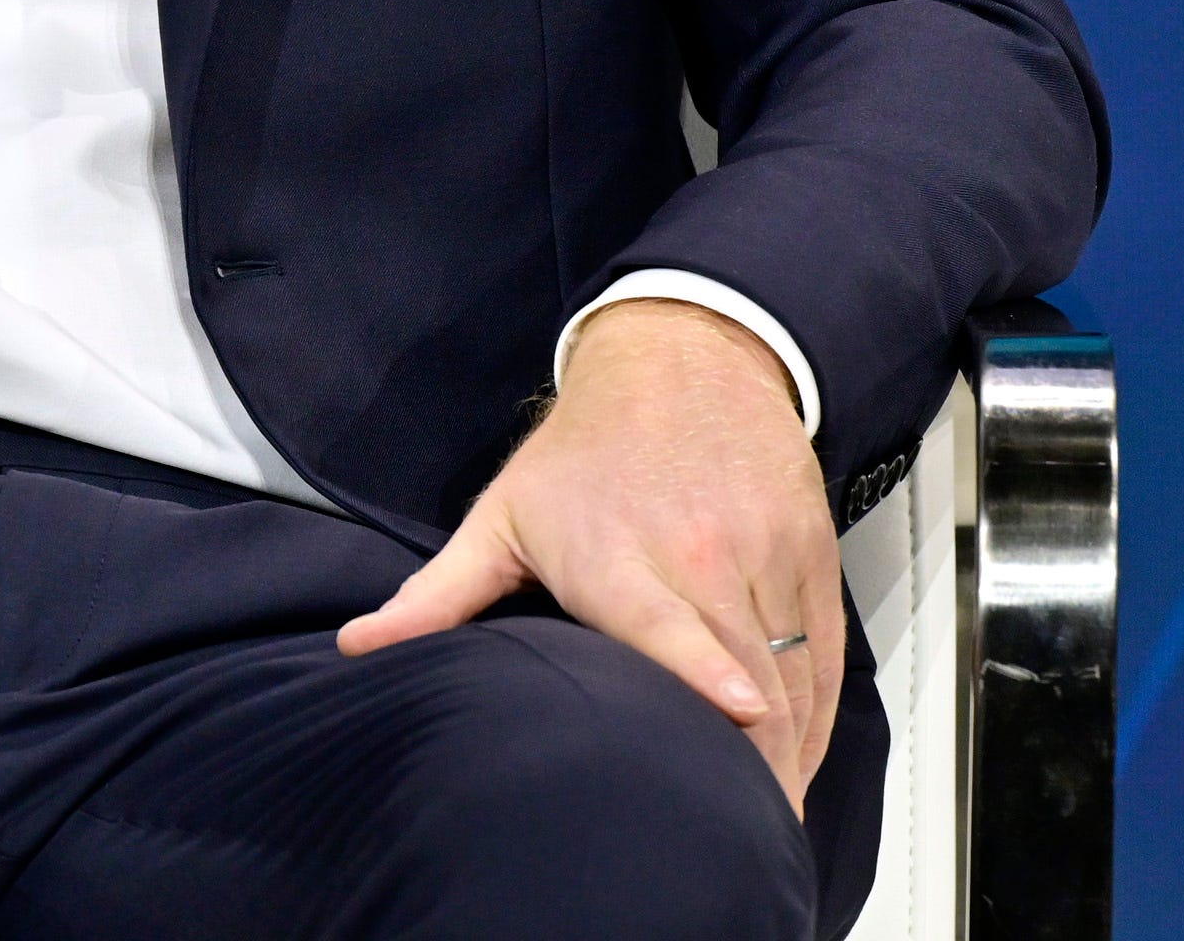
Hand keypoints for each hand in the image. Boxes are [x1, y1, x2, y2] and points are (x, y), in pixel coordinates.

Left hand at [337, 300, 841, 813]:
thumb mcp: (503, 515)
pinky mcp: (809, 551)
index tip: (736, 716)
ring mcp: (764, 551)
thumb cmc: (584, 448)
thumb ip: (438, 595)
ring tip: (771, 815)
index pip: (671, 624)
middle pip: (746, 674)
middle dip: (750, 761)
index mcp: (620, 555)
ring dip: (790, 752)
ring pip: (793, 671)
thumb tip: (358, 647)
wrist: (683, 354)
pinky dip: (817, 712)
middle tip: (737, 829)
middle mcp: (702, 553)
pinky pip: (825, 651)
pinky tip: (799, 758)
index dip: (706, 674)